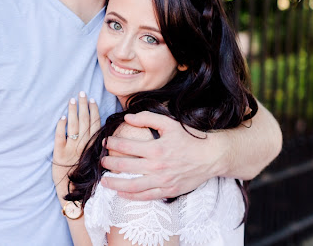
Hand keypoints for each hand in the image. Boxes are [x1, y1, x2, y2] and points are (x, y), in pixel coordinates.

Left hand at [52, 92, 99, 197]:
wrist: (76, 197)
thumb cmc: (89, 181)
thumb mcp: (99, 164)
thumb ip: (101, 149)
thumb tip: (106, 136)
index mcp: (94, 147)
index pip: (95, 124)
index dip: (93, 111)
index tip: (92, 100)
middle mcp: (84, 146)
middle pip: (84, 121)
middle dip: (83, 105)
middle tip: (81, 92)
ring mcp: (71, 150)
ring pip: (73, 126)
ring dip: (73, 111)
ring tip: (72, 100)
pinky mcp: (59, 154)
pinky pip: (60, 137)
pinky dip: (61, 126)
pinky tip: (62, 117)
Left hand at [101, 111, 215, 200]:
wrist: (210, 157)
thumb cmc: (190, 138)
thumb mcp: (169, 123)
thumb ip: (147, 118)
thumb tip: (127, 117)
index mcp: (155, 148)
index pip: (126, 146)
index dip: (113, 143)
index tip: (106, 141)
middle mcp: (156, 166)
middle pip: (124, 166)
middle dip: (109, 163)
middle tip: (101, 160)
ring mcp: (161, 181)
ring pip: (131, 185)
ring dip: (114, 183)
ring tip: (104, 181)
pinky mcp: (167, 191)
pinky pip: (145, 197)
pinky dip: (130, 196)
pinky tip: (120, 193)